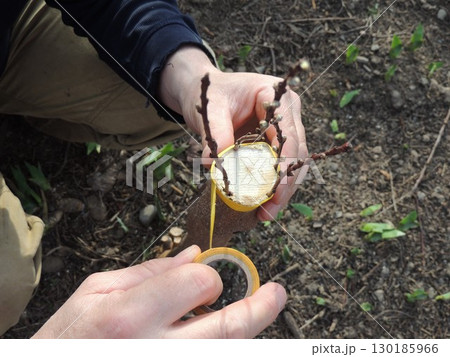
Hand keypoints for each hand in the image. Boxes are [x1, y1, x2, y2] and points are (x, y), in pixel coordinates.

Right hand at [32, 245, 285, 337]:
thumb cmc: (65, 340)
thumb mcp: (93, 293)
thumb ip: (147, 272)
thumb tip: (191, 255)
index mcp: (130, 316)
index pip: (198, 283)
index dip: (208, 276)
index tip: (204, 277)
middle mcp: (155, 350)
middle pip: (229, 329)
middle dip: (260, 307)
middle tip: (277, 293)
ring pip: (228, 350)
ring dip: (249, 331)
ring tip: (263, 310)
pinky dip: (225, 346)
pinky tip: (225, 334)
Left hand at [159, 46, 307, 220]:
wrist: (205, 91)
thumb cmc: (209, 94)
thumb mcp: (209, 109)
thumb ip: (215, 134)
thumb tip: (216, 165)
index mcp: (277, 97)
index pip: (289, 134)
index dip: (286, 164)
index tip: (277, 190)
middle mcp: (288, 113)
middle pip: (297, 152)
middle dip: (286, 184)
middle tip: (269, 211)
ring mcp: (285, 129)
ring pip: (294, 164)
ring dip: (283, 190)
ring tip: (266, 214)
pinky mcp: (276, 143)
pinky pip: (281, 166)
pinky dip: (274, 186)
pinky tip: (263, 205)